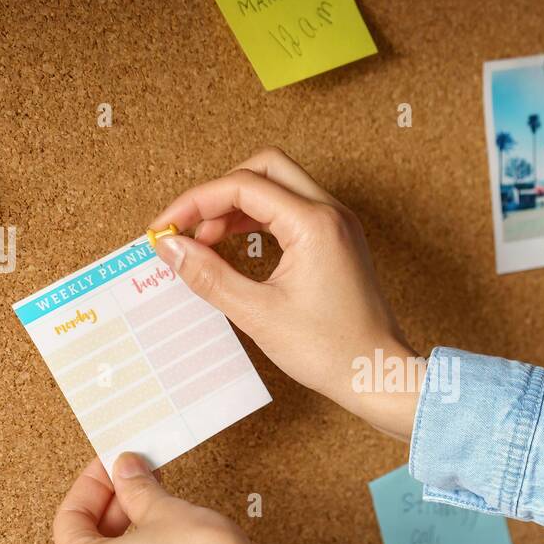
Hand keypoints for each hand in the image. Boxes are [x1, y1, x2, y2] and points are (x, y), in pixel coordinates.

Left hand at [53, 453, 287, 543]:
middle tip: (134, 480)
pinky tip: (164, 543)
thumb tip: (126, 472)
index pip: (70, 519)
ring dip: (126, 536)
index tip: (111, 466)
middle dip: (111, 509)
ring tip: (152, 508)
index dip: (92, 485)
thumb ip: (136, 488)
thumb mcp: (166, 510)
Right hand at [148, 147, 419, 440]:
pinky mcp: (338, 241)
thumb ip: (209, 276)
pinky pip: (292, 211)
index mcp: (314, 224)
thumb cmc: (331, 351)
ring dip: (238, 206)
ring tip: (206, 243)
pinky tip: (235, 248)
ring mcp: (338, 225)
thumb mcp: (258, 314)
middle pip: (264, 169)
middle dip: (219, 193)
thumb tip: (171, 248)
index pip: (243, 186)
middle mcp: (330, 213)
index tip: (166, 227)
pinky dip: (260, 220)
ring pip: (279, 187)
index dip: (196, 202)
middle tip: (189, 228)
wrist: (378, 374)